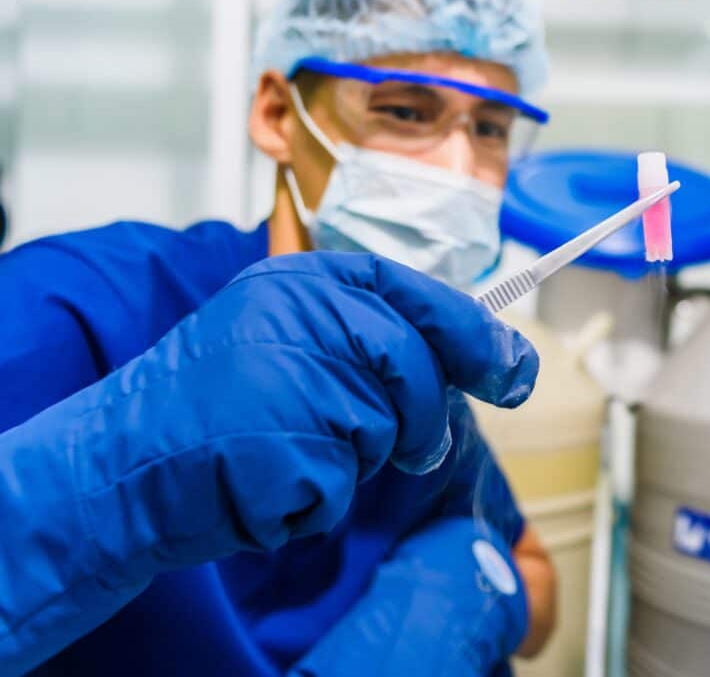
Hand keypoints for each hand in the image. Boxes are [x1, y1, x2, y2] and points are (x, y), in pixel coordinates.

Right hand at [0, 252, 537, 674]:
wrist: (120, 460)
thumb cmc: (214, 401)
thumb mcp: (289, 334)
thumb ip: (375, 336)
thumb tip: (495, 356)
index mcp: (307, 280)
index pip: (417, 294)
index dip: (475, 335)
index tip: (516, 371)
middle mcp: (305, 316)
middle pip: (414, 369)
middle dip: (419, 419)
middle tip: (406, 447)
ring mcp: (298, 378)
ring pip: (383, 433)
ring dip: (351, 462)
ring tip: (283, 446)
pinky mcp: (290, 447)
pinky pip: (344, 488)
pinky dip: (315, 502)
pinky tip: (265, 480)